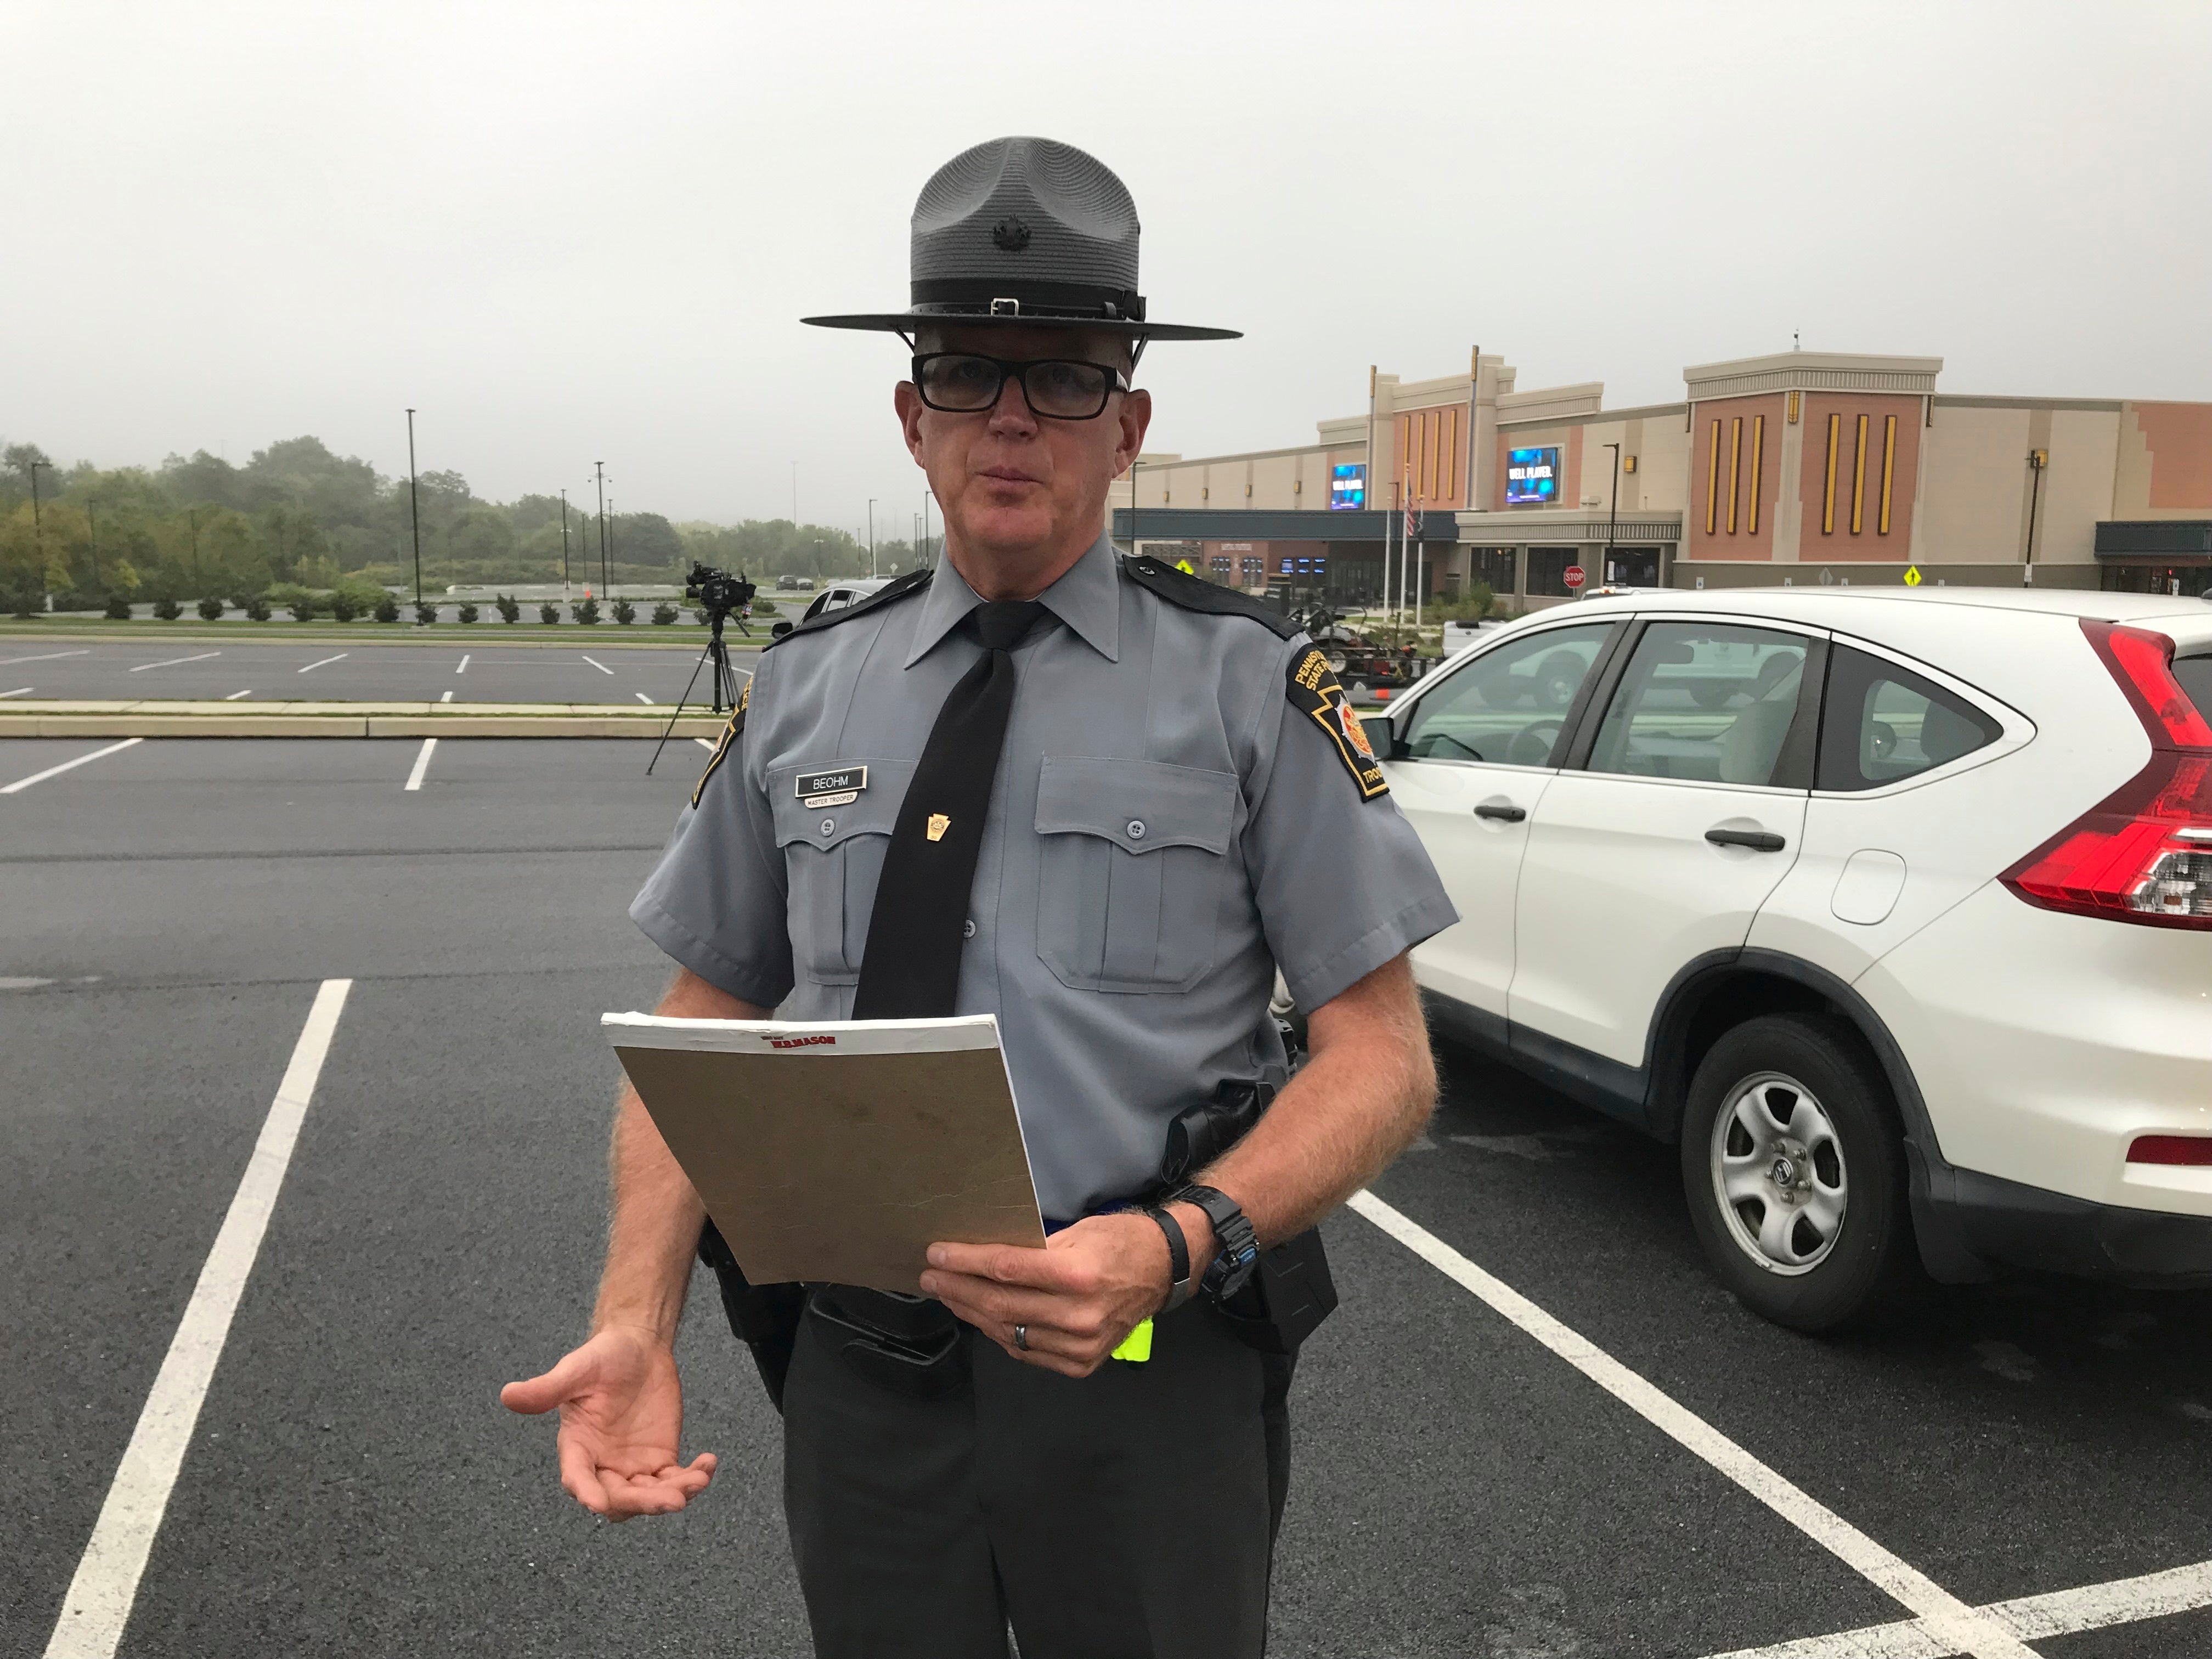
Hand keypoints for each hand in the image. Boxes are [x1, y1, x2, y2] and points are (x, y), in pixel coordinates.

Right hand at [500, 1325, 715, 1520]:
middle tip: (670, 1500)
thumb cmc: (601, 1357)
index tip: (598, 1503)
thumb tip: (508, 1395)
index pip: (577, 1479)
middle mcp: (603, 1465)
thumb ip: (547, 1388)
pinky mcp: (660, 1460)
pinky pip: (675, 1481)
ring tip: (696, 1481)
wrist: (637, 1348)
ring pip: (648, 1497)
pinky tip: (707, 1464)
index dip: (586, 1492)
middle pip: (618, 1498)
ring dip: (672, 1496)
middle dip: (642, 1502)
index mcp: (576, 1448)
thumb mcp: (575, 1369)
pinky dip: (692, 1479)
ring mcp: (633, 1467)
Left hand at [920, 1205, 1214, 1377]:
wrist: (1163, 1272)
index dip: (965, 1263)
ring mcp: (1079, 1346)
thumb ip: (1033, 1247)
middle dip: (957, 1289)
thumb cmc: (1119, 1242)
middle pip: (1000, 1304)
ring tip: (949, 1294)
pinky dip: (999, 1334)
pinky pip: (1025, 1351)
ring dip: (971, 1313)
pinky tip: (982, 1317)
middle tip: (931, 1277)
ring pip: (1007, 1332)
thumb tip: (981, 1252)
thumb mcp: (1078, 1231)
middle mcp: (1078, 1315)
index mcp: (1078, 1275)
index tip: (937, 1255)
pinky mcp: (1080, 1364)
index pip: (1006, 1270)